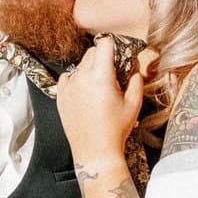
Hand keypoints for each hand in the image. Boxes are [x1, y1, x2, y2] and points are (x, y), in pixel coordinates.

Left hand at [54, 36, 155, 161]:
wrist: (95, 152)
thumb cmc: (115, 131)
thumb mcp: (133, 104)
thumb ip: (136, 79)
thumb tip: (134, 66)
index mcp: (101, 78)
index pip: (104, 44)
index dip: (114, 45)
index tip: (119, 53)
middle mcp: (82, 79)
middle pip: (91, 52)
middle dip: (104, 57)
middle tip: (113, 73)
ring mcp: (69, 88)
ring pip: (80, 65)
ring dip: (91, 69)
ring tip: (100, 87)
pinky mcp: (61, 97)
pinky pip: (67, 77)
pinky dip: (76, 79)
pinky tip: (86, 91)